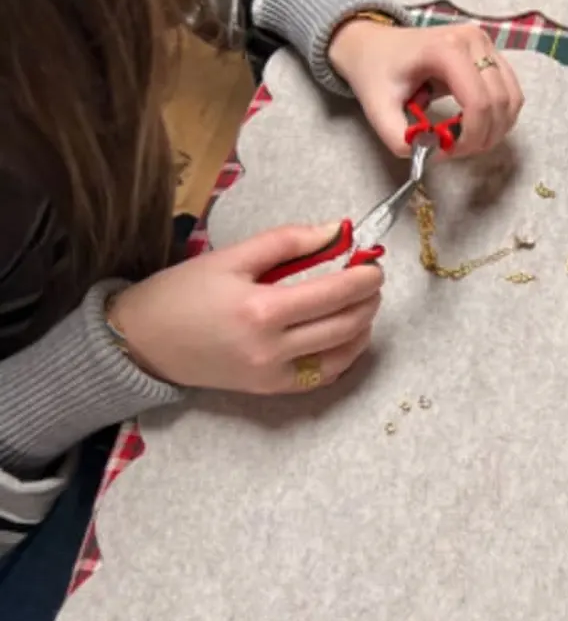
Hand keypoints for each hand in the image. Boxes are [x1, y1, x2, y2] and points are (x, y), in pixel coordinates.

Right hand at [108, 224, 383, 393]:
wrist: (140, 342)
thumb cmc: (182, 293)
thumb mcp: (231, 257)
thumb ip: (288, 241)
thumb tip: (337, 230)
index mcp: (262, 310)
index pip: (335, 293)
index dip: (364, 277)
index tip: (374, 263)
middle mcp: (272, 349)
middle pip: (345, 325)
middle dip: (369, 300)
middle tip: (371, 280)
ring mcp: (271, 375)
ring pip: (342, 354)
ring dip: (363, 327)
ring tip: (362, 304)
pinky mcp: (268, 390)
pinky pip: (321, 376)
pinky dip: (343, 355)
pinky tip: (346, 335)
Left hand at [328, 19, 523, 157]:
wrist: (373, 46)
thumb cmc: (376, 72)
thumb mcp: (377, 108)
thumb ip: (400, 138)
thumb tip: (429, 155)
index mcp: (445, 49)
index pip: (478, 102)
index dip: (470, 136)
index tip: (447, 152)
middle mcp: (473, 40)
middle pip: (500, 102)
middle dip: (483, 136)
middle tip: (456, 150)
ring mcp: (486, 44)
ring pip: (512, 98)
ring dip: (496, 128)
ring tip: (466, 140)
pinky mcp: (492, 53)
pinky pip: (510, 92)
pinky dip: (500, 116)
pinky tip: (475, 125)